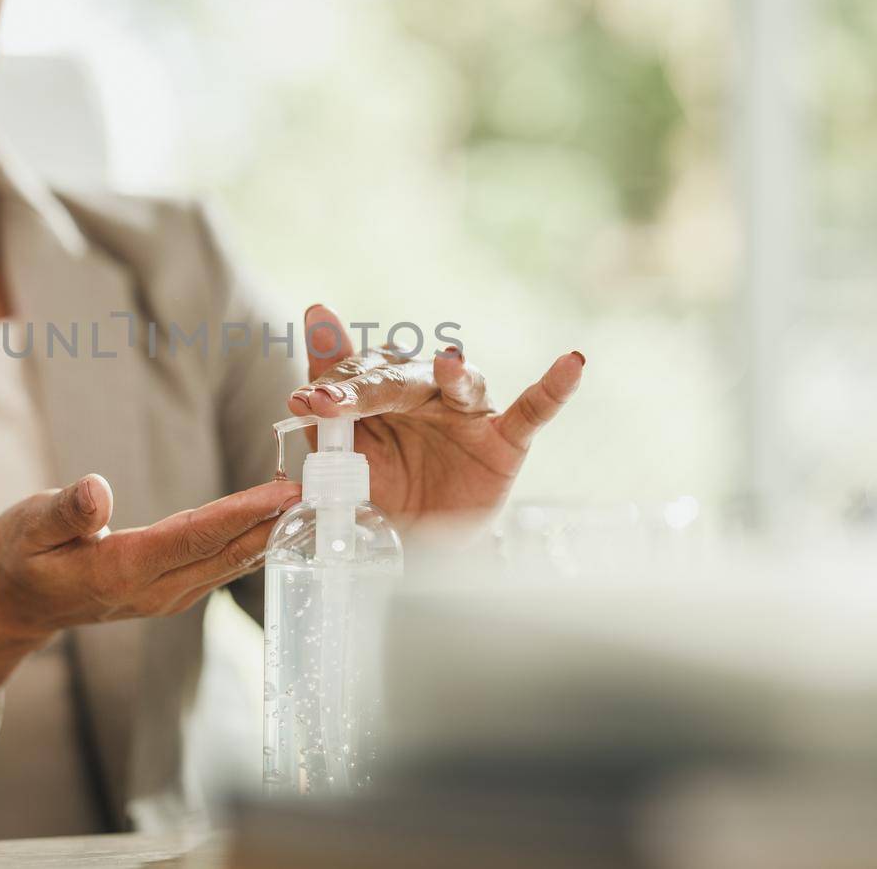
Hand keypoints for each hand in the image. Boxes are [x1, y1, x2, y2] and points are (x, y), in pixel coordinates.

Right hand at [0, 474, 298, 756]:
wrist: (17, 603)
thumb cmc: (20, 556)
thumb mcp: (25, 526)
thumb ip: (63, 511)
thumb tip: (96, 490)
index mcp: (122, 569)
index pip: (195, 536)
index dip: (242, 512)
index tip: (284, 490)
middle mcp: (154, 590)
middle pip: (227, 551)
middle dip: (275, 520)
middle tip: (322, 486)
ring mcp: (167, 596)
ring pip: (231, 561)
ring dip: (272, 531)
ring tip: (314, 498)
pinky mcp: (173, 591)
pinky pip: (222, 565)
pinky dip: (253, 541)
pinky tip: (280, 520)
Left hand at [287, 304, 582, 522]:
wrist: (418, 546)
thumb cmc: (381, 487)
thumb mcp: (343, 448)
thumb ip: (326, 399)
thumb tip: (312, 331)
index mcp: (382, 391)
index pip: (355, 378)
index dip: (331, 388)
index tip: (303, 402)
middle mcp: (425, 392)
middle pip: (398, 379)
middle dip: (364, 389)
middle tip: (328, 401)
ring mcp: (467, 414)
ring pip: (459, 384)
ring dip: (452, 374)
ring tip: (448, 363)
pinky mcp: (505, 440)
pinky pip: (534, 410)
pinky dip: (555, 387)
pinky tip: (572, 362)